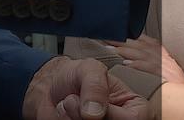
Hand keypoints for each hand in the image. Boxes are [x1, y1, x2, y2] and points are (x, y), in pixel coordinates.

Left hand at [23, 56, 148, 119]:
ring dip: (72, 116)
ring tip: (69, 104)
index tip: (95, 104)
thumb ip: (95, 86)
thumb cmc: (74, 76)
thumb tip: (96, 113)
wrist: (50, 87)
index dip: (113, 114)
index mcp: (131, 105)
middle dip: (85, 114)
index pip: (133, 118)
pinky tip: (64, 114)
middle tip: (73, 99)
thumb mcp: (89, 69)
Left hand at [103, 34, 183, 84]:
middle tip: (103, 37)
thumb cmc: (174, 77)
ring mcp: (160, 62)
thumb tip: (128, 55)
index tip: (110, 32)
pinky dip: (137, 64)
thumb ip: (147, 56)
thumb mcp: (162, 61)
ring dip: (123, 50)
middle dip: (119, 40)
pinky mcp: (161, 72)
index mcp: (157, 49)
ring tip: (109, 49)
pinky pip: (148, 67)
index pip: (138, 38)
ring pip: (139, 52)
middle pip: (135, 43)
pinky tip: (127, 63)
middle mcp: (157, 53)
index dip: (123, 35)